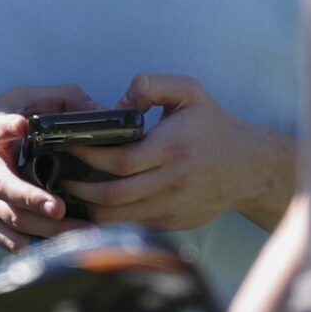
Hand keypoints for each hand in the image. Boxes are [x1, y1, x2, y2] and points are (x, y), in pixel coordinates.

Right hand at [0, 84, 92, 251]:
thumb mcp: (6, 103)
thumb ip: (52, 98)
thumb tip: (98, 109)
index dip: (8, 125)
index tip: (22, 123)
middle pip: (4, 185)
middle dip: (31, 198)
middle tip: (58, 207)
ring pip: (15, 220)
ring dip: (50, 231)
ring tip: (86, 235)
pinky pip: (11, 244)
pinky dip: (36, 250)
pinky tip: (65, 254)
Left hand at [64, 73, 295, 232]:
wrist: (251, 168)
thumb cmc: (214, 126)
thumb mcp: (189, 92)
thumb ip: (151, 85)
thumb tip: (119, 102)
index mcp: (171, 149)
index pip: (120, 160)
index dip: (87, 157)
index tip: (66, 146)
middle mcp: (172, 182)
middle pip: (114, 195)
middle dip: (79, 189)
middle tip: (59, 176)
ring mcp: (173, 206)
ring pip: (120, 217)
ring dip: (89, 209)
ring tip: (69, 194)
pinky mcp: (175, 223)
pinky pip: (134, 226)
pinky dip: (109, 221)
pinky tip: (93, 207)